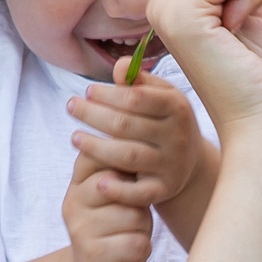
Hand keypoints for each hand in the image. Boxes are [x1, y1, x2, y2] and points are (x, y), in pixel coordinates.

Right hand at [61, 147, 156, 261]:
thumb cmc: (115, 228)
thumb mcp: (115, 194)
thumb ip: (120, 170)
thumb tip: (136, 140)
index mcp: (77, 184)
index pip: (101, 157)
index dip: (125, 167)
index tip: (129, 182)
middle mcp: (72, 204)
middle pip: (121, 186)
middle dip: (138, 201)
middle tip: (132, 215)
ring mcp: (81, 232)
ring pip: (133, 216)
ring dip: (142, 227)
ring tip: (130, 234)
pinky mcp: (95, 258)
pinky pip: (136, 243)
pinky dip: (142, 249)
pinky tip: (130, 252)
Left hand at [68, 70, 208, 214]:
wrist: (190, 163)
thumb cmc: (166, 121)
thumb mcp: (161, 95)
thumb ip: (139, 80)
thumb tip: (118, 68)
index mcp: (176, 107)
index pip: (136, 98)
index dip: (108, 94)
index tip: (87, 91)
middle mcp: (176, 136)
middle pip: (126, 126)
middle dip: (93, 115)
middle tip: (71, 107)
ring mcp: (170, 165)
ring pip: (128, 157)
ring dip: (96, 148)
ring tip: (74, 138)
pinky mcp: (164, 190)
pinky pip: (139, 193)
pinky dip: (119, 190)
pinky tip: (98, 182)